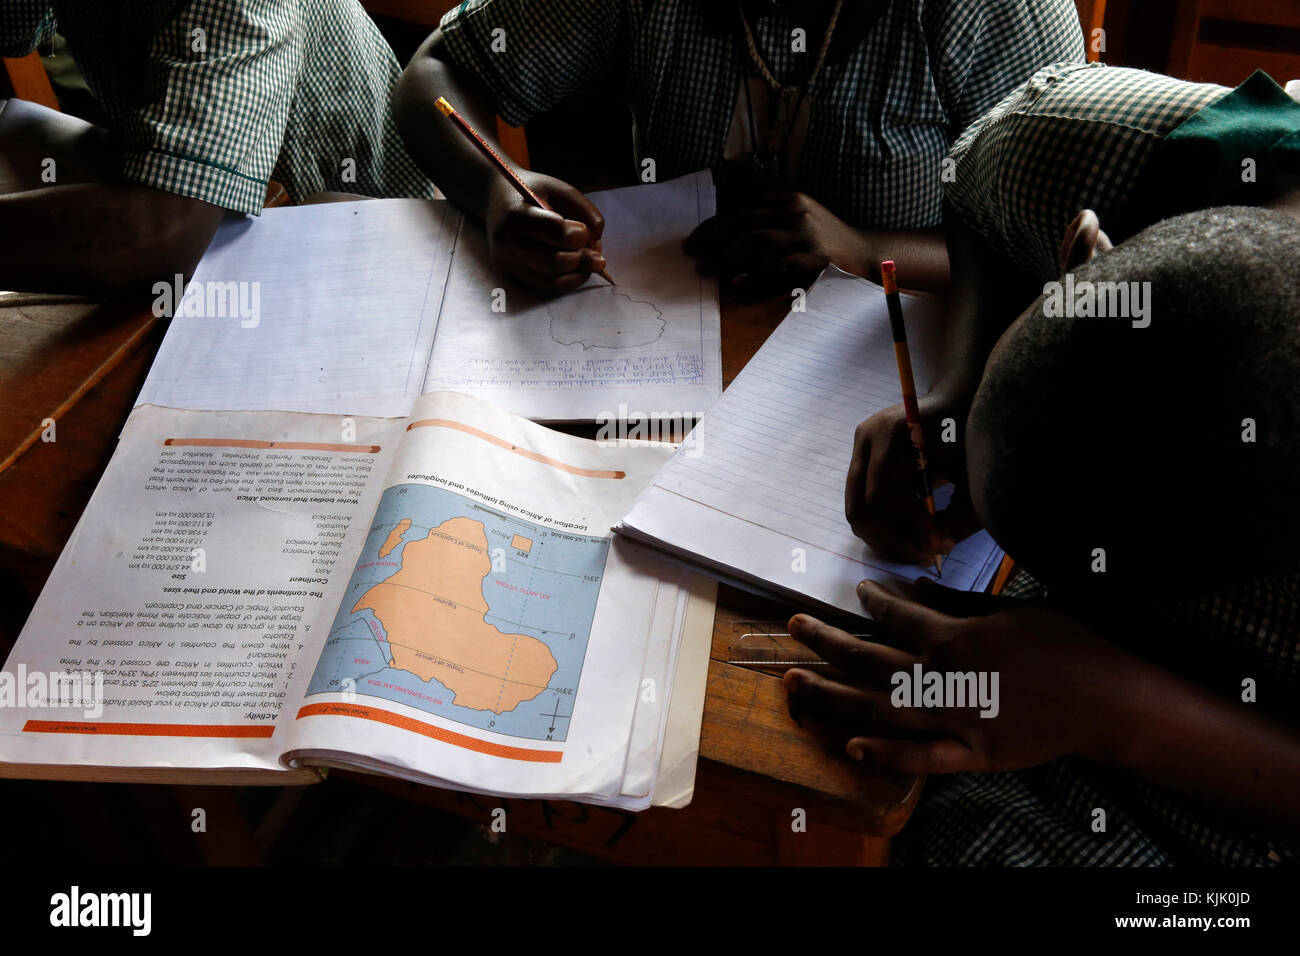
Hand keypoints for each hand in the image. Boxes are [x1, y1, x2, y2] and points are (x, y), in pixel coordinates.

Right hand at [485, 171, 606, 294]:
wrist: (495, 198)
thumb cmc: (532, 192)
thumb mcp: (558, 188)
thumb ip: (584, 210)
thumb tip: (596, 243)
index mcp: (515, 215)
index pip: (555, 232)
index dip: (579, 234)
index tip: (584, 231)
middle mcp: (507, 243)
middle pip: (553, 261)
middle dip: (582, 260)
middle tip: (598, 257)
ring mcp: (507, 262)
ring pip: (551, 281)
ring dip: (578, 274)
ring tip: (590, 262)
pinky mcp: (512, 275)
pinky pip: (546, 287)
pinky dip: (569, 281)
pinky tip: (578, 270)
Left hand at [683, 191, 867, 295]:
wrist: (864, 254)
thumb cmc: (822, 242)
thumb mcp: (796, 221)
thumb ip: (767, 221)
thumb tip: (721, 237)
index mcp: (787, 199)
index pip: (742, 209)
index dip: (714, 224)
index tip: (695, 238)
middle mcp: (796, 212)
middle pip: (745, 221)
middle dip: (713, 238)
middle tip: (691, 252)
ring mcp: (807, 234)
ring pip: (757, 240)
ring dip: (727, 255)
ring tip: (706, 267)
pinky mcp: (815, 258)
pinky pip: (777, 266)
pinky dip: (754, 274)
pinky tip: (735, 282)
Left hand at [783, 579, 1132, 774]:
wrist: (1109, 698)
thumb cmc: (1065, 644)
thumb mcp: (1010, 610)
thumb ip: (958, 606)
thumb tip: (917, 590)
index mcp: (955, 638)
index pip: (895, 617)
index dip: (871, 601)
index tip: (859, 592)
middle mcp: (944, 679)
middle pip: (868, 660)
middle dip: (825, 641)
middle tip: (793, 626)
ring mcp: (956, 720)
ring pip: (878, 710)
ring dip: (832, 697)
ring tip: (794, 685)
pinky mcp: (974, 755)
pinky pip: (921, 759)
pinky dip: (885, 755)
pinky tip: (850, 747)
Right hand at [844, 394, 976, 566]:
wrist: (958, 395)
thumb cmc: (970, 431)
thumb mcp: (973, 475)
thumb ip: (959, 514)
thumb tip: (938, 549)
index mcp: (891, 433)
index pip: (880, 499)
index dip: (906, 528)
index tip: (935, 543)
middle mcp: (866, 438)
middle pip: (859, 509)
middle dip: (888, 540)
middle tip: (920, 556)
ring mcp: (861, 445)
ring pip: (857, 509)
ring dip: (885, 534)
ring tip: (918, 545)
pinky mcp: (864, 455)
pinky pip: (863, 500)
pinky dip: (885, 521)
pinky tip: (913, 528)